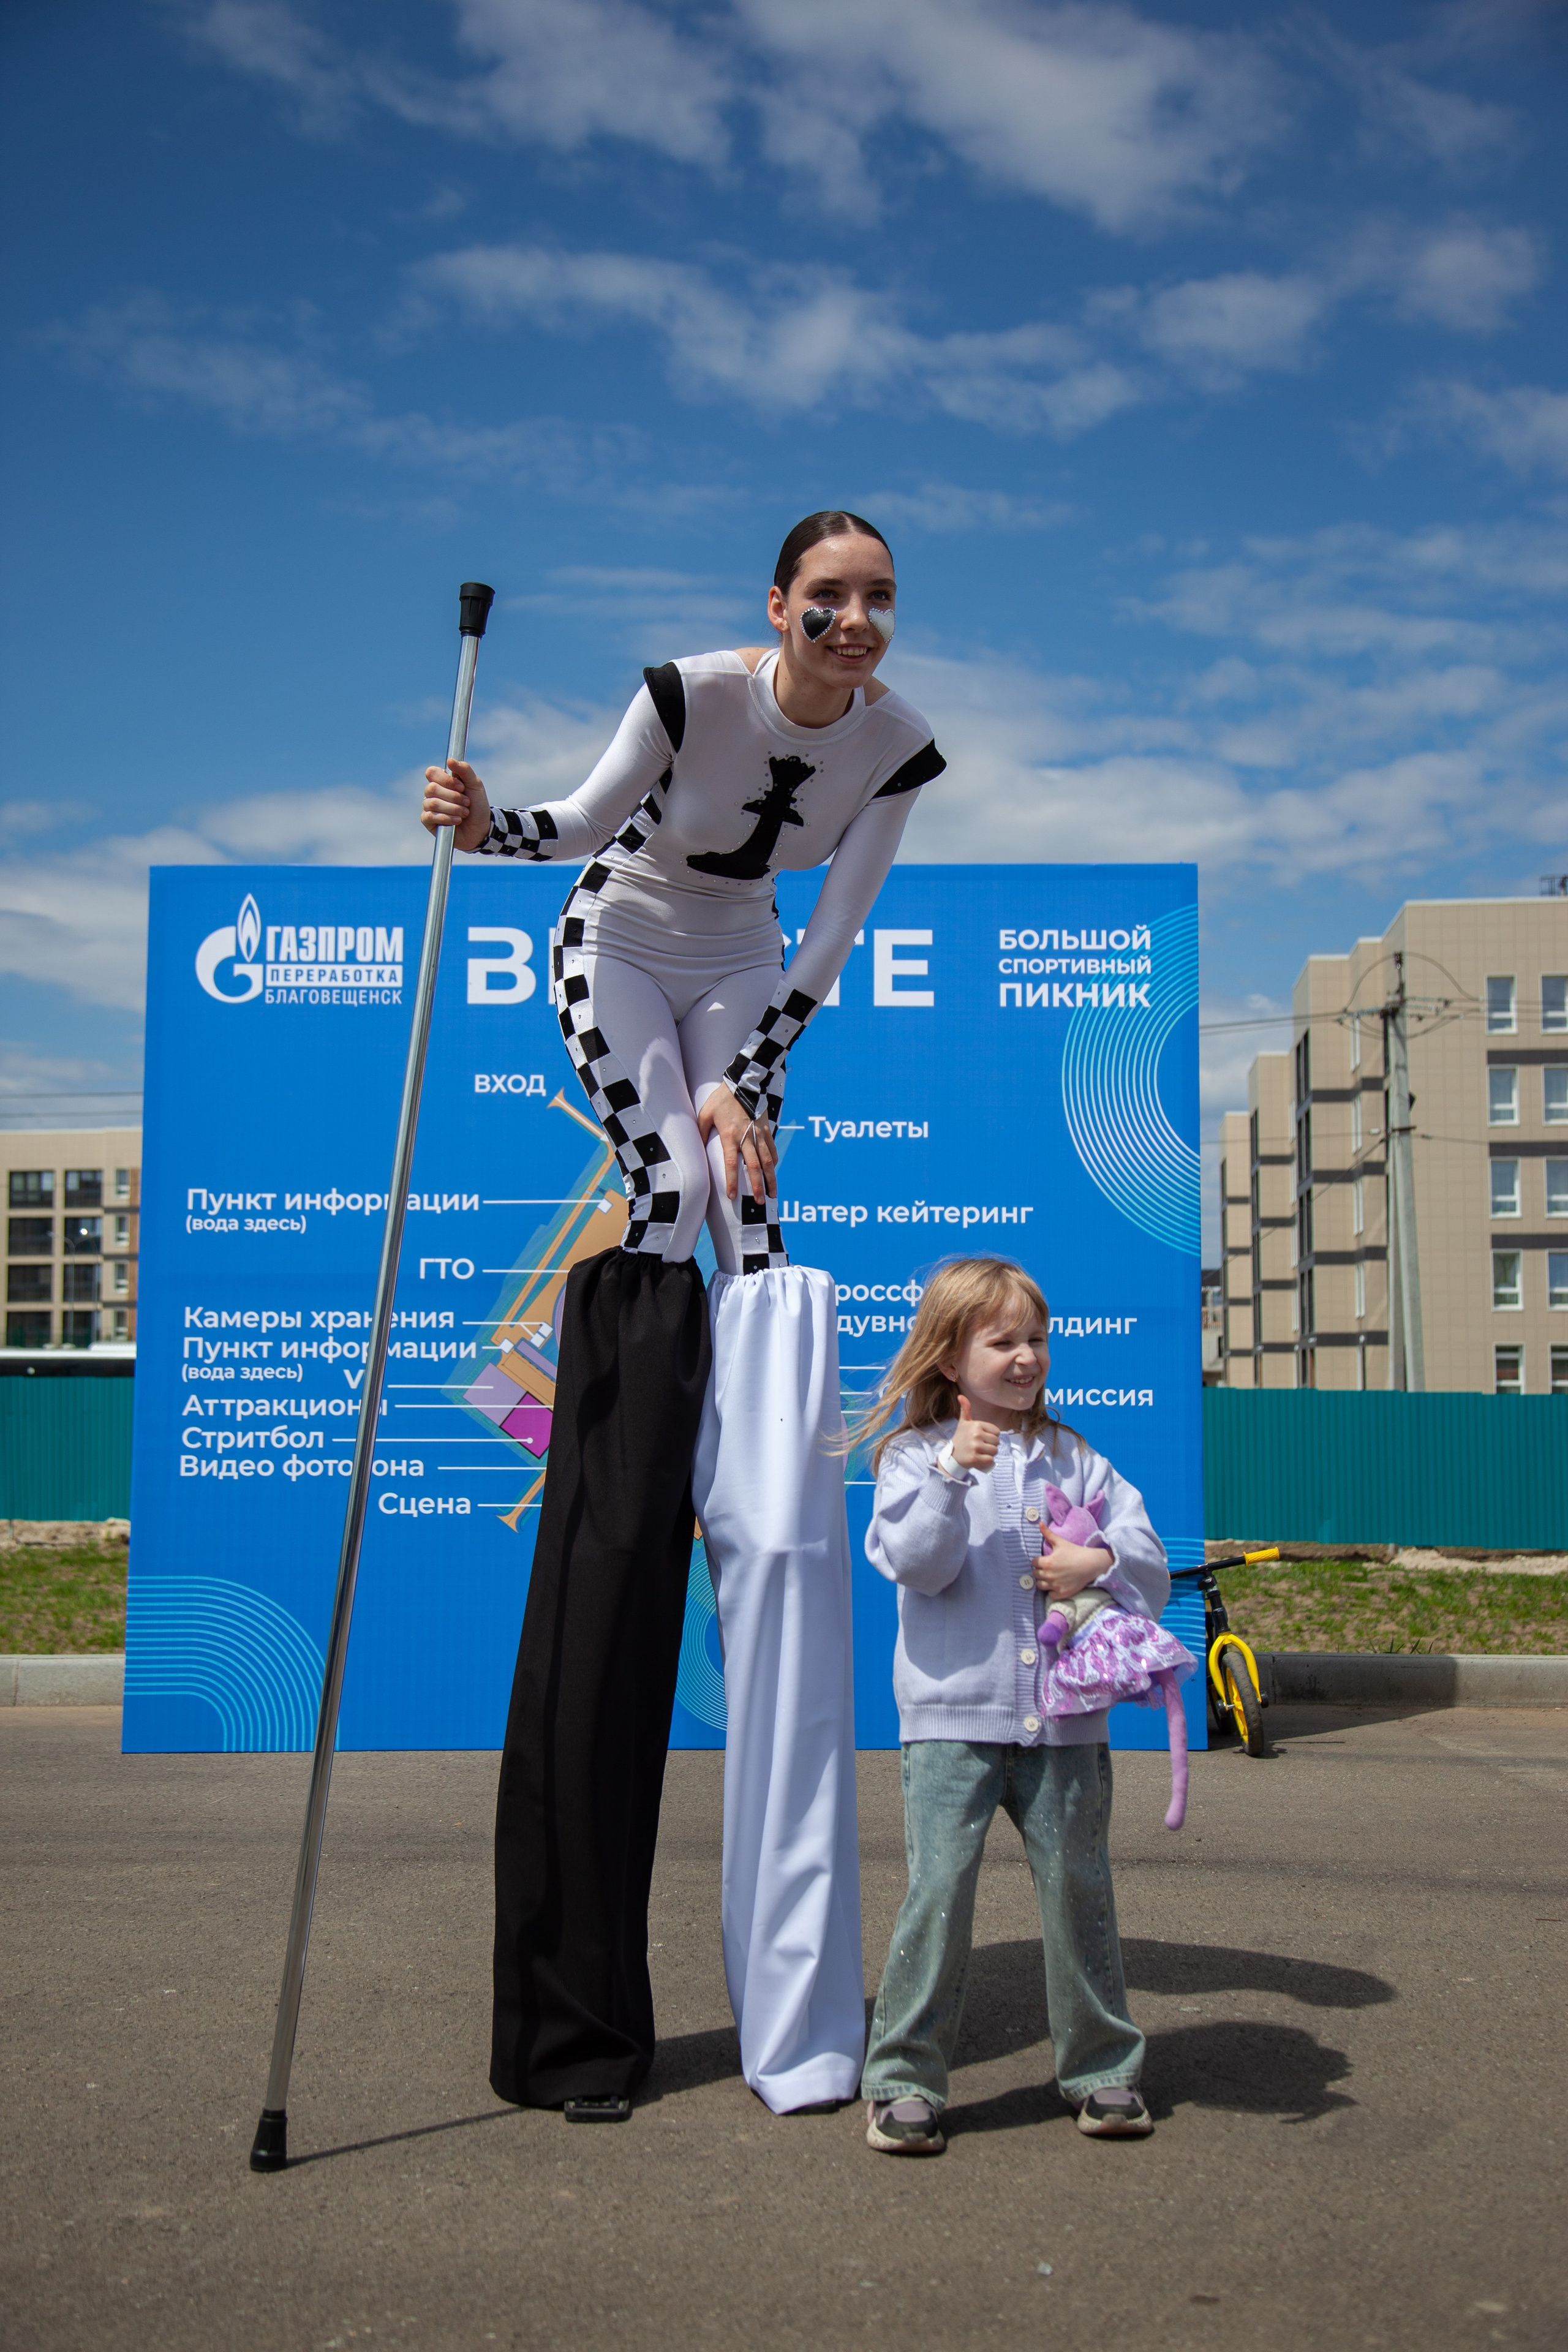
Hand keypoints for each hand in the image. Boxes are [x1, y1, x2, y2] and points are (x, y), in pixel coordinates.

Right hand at [421, 757, 491, 851]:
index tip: (461, 787)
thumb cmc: (478, 806)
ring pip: (432, 803)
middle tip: (467, 802)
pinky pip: (429, 816)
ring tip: (465, 813)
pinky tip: (457, 821)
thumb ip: (465, 770)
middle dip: (453, 797)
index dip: (446, 780)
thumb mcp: (476, 785)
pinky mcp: (428, 821)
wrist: (482, 828)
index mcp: (442, 781)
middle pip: (431, 788)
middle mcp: (433, 793)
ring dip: (453, 808)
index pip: (431, 773)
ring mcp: (429, 807)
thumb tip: (449, 760)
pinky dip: (446, 818)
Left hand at [696, 1084, 776, 1207]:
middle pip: (754, 1166)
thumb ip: (701, 1132)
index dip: (732, 1181)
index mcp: (730, 1135)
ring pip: (768, 1160)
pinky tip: (774, 1171)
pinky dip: (774, 1161)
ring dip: (771, 1178)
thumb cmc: (722, 1098)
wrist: (743, 1082)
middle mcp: (746, 1137)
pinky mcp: (766, 1129)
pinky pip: (772, 1149)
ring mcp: (759, 1134)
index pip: (731, 1164)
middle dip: (757, 1186)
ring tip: (773, 1193)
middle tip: (760, 1202)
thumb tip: (697, 1148)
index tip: (732, 1196)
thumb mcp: (705, 1113)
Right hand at [949, 1394, 999, 1472]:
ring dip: (989, 1454)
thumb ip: (965, 1409)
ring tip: (980, 1452)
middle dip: (991, 1445)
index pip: (996, 1431)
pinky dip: (987, 1462)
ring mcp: (975, 1447)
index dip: (991, 1436)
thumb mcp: (963, 1423)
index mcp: (976, 1425)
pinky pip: (991, 1460)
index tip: (981, 1438)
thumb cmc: (961, 1438)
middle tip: (980, 1446)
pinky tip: (979, 1459)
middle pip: (997, 1441)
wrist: (951, 1456)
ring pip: (995, 1451)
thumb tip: (960, 1396)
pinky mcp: (975, 1458)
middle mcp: (976, 1435)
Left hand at [1034, 1525, 1111, 1599]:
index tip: (1043, 1560)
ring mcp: (1055, 1585)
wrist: (1091, 1564)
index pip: (1033, 1563)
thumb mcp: (1061, 1542)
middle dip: (1039, 1571)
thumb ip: (1048, 1534)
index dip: (1037, 1561)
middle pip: (1035, 1575)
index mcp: (1047, 1562)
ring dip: (1043, 1581)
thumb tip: (1039, 1523)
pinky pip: (1050, 1595)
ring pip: (1040, 1586)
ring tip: (1050, 1577)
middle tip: (1047, 1568)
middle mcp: (1049, 1575)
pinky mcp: (1062, 1593)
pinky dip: (1052, 1591)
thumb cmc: (1075, 1552)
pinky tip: (1057, 1584)